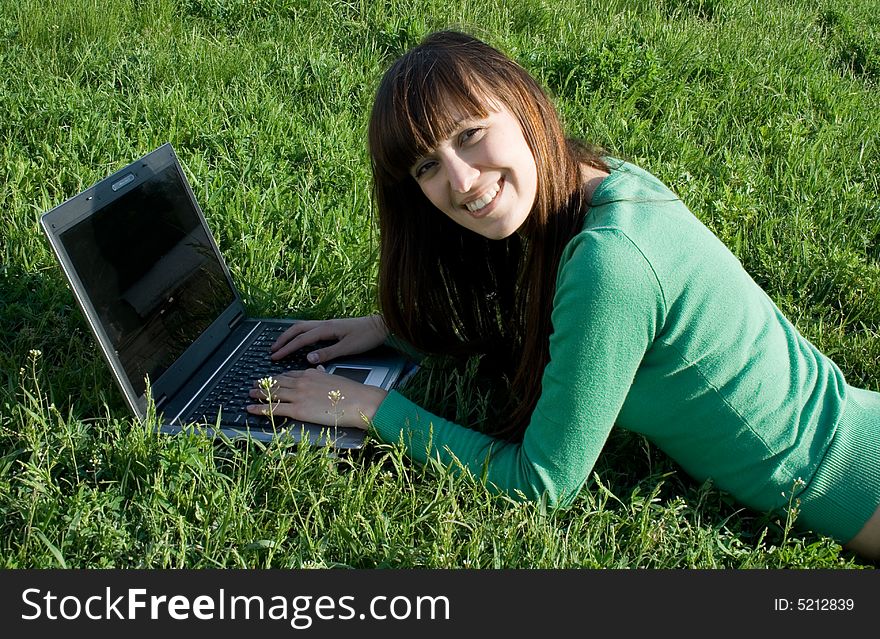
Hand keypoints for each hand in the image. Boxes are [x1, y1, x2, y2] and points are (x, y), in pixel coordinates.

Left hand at [247, 366, 387, 429]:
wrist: (358, 401)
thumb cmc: (352, 392)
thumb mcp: (335, 377)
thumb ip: (324, 374)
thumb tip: (319, 369)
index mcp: (311, 374)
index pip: (289, 374)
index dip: (278, 377)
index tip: (271, 378)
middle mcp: (302, 382)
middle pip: (278, 382)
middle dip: (264, 383)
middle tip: (254, 384)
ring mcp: (298, 396)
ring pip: (272, 393)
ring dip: (258, 393)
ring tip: (250, 394)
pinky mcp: (298, 410)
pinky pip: (274, 409)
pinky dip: (260, 408)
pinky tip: (251, 408)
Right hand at [270, 315, 388, 363]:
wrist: (382, 326)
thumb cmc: (367, 336)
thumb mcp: (348, 348)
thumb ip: (328, 353)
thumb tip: (309, 359)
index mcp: (327, 329)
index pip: (301, 339)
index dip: (287, 348)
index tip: (275, 356)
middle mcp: (325, 324)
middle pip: (297, 329)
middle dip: (283, 339)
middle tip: (272, 349)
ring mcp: (328, 324)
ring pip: (303, 327)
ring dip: (290, 335)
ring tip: (281, 344)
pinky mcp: (332, 327)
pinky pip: (310, 329)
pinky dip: (300, 334)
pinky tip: (299, 341)